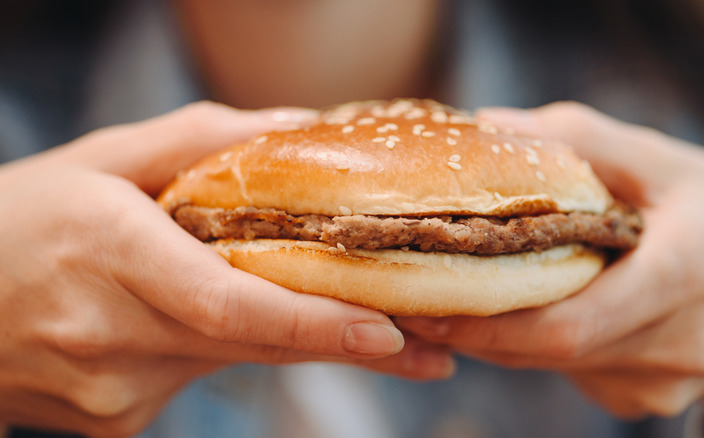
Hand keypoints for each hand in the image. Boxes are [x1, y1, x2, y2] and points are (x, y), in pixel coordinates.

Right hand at [0, 102, 452, 436]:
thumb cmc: (20, 221)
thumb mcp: (99, 159)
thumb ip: (197, 140)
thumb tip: (294, 127)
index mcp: (109, 254)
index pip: (229, 306)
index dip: (314, 325)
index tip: (389, 333)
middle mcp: (112, 334)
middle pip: (255, 344)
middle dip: (344, 345)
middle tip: (429, 347)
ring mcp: (113, 390)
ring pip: (234, 362)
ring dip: (293, 340)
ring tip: (356, 323)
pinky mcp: (117, 421)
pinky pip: (199, 377)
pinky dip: (229, 348)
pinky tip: (224, 320)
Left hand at [397, 102, 703, 433]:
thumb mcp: (675, 166)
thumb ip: (587, 142)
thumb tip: (495, 126)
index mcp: (682, 277)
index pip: (566, 324)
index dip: (489, 324)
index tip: (426, 305)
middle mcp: (672, 344)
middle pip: (546, 351)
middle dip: (475, 329)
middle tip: (414, 298)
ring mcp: (659, 383)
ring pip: (551, 365)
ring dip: (499, 334)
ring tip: (454, 293)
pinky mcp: (643, 398)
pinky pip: (570, 370)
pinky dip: (535, 341)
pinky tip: (523, 306)